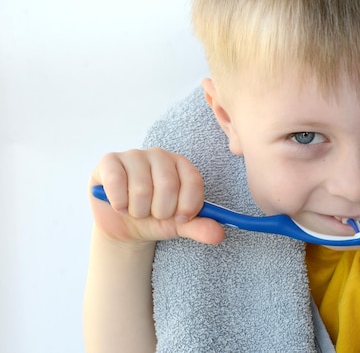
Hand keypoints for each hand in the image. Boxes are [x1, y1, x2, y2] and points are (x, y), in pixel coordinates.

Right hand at [88, 148, 224, 244]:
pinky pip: (117, 182)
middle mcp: (160, 155)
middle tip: (154, 215)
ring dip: (139, 211)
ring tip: (137, 211)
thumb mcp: (179, 226)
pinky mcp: (109, 161)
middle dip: (161, 211)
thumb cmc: (156, 219)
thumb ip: (200, 227)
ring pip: (142, 188)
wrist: (124, 226)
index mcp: (182, 165)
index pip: (193, 181)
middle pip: (168, 185)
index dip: (188, 206)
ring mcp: (134, 155)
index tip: (180, 219)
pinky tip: (120, 205)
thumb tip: (218, 235)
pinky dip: (120, 203)